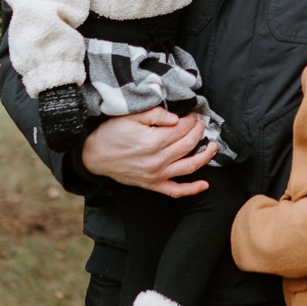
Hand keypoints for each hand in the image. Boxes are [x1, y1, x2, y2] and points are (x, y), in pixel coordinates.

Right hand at [81, 107, 217, 197]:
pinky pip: (176, 191)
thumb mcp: (130, 116)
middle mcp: (157, 160)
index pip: (181, 130)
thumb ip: (155, 114)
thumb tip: (176, 118)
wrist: (94, 156)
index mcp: (153, 141)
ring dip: (205, 157)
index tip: (193, 114)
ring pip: (189, 167)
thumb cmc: (110, 133)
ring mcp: (156, 175)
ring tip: (213, 147)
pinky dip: (192, 189)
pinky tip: (205, 185)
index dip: (190, 120)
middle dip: (198, 132)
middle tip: (201, 124)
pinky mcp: (152, 185)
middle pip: (188, 145)